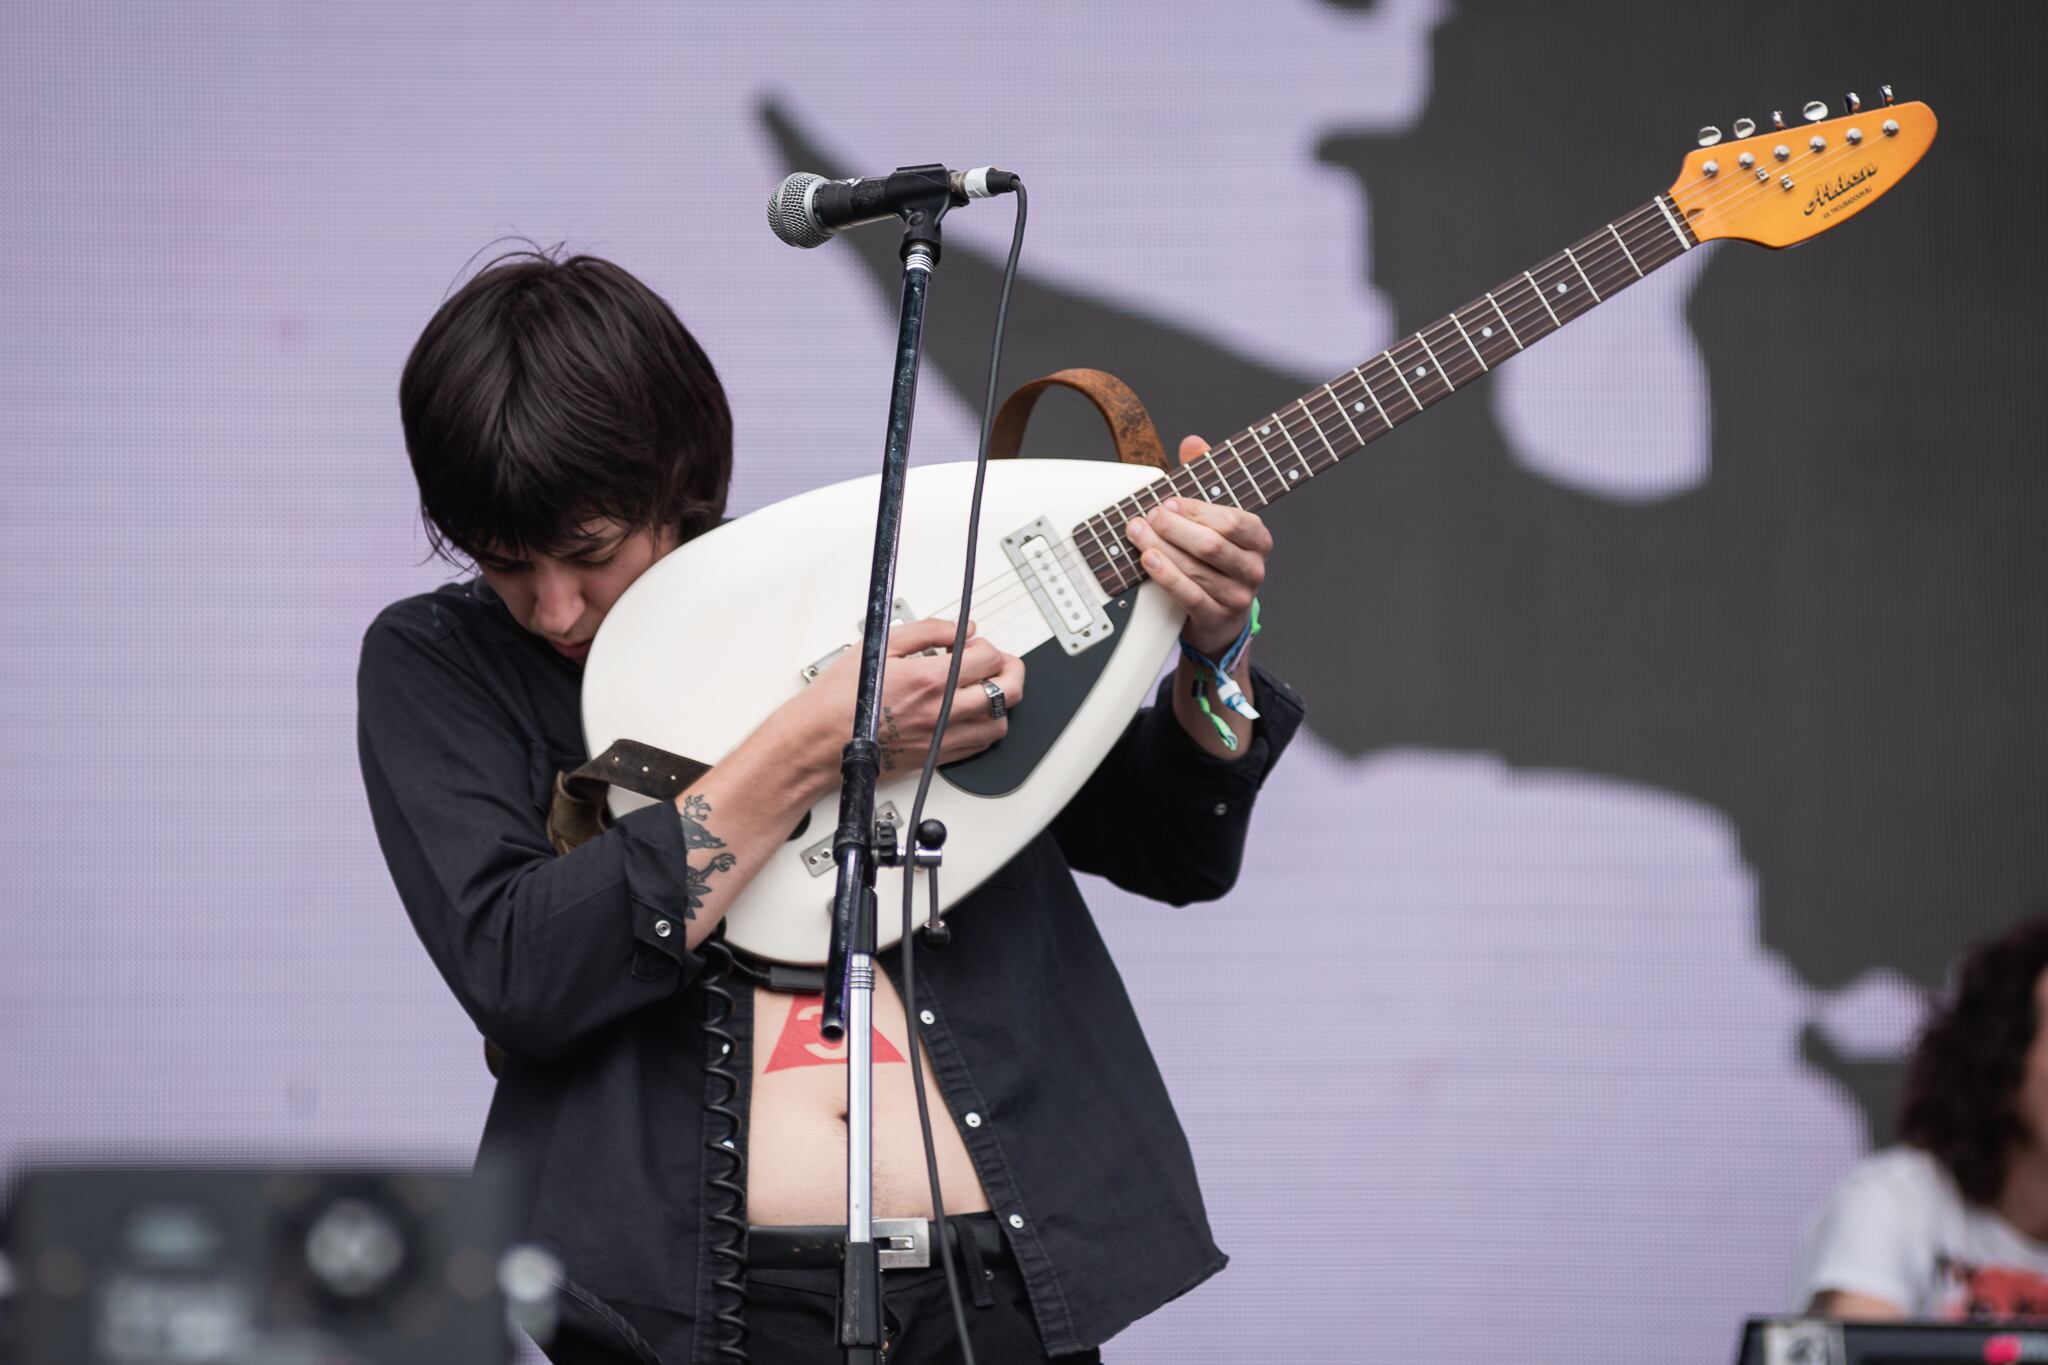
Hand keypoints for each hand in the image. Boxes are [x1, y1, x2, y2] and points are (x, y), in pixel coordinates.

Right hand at [780, 619, 1025, 784]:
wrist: (819, 742)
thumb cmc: (838, 699)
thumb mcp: (880, 645)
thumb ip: (927, 631)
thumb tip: (960, 628)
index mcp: (931, 681)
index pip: (989, 659)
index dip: (987, 646)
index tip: (973, 644)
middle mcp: (943, 713)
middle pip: (1008, 692)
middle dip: (1011, 670)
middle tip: (1001, 663)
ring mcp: (942, 739)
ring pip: (999, 724)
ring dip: (1001, 703)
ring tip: (987, 689)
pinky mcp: (935, 758)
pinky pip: (979, 746)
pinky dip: (984, 728)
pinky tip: (971, 715)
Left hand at [1125, 435, 1271, 656]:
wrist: (1220, 617)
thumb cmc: (1215, 560)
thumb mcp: (1213, 519)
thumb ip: (1206, 479)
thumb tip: (1193, 442)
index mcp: (1258, 539)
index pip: (1232, 520)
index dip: (1197, 509)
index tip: (1168, 501)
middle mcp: (1254, 567)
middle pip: (1212, 544)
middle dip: (1174, 528)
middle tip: (1149, 516)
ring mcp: (1238, 596)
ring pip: (1196, 569)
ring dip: (1161, 548)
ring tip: (1137, 533)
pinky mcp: (1217, 617)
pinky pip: (1189, 594)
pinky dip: (1165, 575)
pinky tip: (1148, 559)